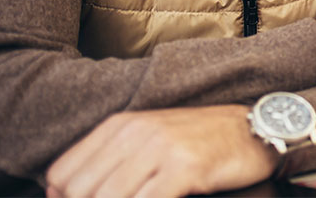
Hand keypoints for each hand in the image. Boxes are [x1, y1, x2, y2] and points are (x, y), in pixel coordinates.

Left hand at [45, 105, 274, 197]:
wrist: (254, 131)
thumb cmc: (200, 142)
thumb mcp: (149, 141)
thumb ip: (111, 162)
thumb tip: (64, 193)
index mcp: (119, 125)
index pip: (61, 175)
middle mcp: (135, 132)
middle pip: (79, 192)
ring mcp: (160, 148)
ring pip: (107, 197)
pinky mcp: (184, 168)